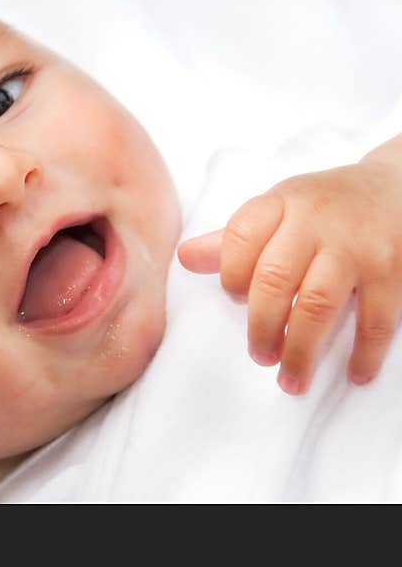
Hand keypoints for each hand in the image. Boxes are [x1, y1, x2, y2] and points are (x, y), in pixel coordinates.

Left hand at [177, 160, 401, 394]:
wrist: (399, 187)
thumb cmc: (324, 207)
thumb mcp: (277, 208)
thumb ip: (233, 239)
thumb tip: (185, 257)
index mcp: (280, 204)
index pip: (239, 237)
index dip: (230, 274)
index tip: (234, 300)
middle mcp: (316, 222)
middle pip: (274, 278)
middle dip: (261, 326)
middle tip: (259, 356)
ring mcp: (356, 246)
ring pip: (318, 304)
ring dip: (301, 349)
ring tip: (290, 379)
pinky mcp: (393, 269)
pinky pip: (376, 318)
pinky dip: (364, 352)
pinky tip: (354, 374)